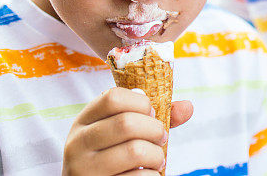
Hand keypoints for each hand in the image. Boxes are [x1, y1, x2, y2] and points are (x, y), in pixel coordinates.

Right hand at [62, 87, 192, 175]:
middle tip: (161, 138)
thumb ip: (151, 117)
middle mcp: (78, 143)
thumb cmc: (112, 155)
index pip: (113, 97)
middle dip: (155, 130)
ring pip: (135, 151)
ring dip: (156, 155)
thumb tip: (187, 107)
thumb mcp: (121, 132)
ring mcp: (84, 169)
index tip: (152, 113)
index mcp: (84, 121)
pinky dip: (153, 174)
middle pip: (126, 123)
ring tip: (157, 158)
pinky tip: (149, 174)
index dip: (141, 103)